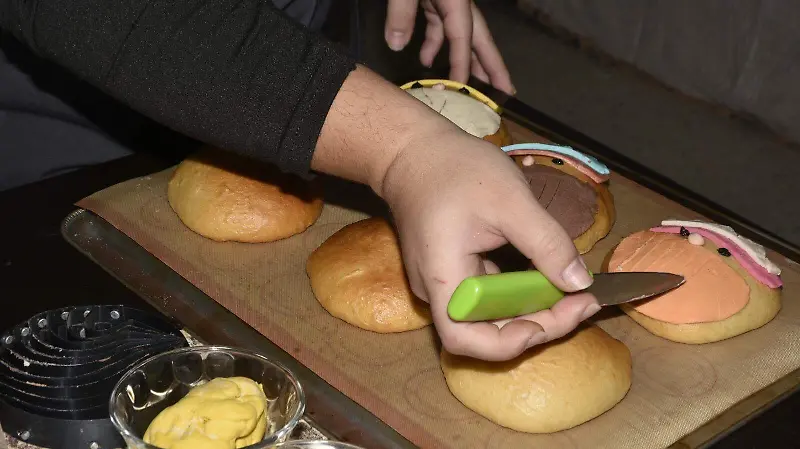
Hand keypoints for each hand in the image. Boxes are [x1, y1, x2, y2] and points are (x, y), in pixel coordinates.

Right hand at [379, 129, 598, 360]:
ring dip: (533, 309)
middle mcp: (437, 290)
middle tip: (584, 300)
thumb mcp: (510, 201)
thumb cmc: (454, 169)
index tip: (556, 316)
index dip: (511, 342)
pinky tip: (548, 273)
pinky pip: (488, 294)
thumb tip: (581, 283)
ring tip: (575, 290)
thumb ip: (547, 244)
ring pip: (490, 315)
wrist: (413, 151)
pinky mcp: (452, 271)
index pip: (465, 339)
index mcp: (443, 277)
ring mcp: (443, 282)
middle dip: (539, 323)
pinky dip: (520, 291)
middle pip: (485, 331)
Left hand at [384, 0, 514, 94]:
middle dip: (491, 66)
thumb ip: (399, 13)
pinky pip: (439, 25)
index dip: (464, 65)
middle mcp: (456, 1)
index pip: (463, 37)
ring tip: (467, 88)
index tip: (464, 90)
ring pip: (460, 34)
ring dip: (463, 59)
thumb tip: (396, 46)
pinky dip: (435, 43)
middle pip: (478, 38)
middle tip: (506, 92)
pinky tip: (426, 61)